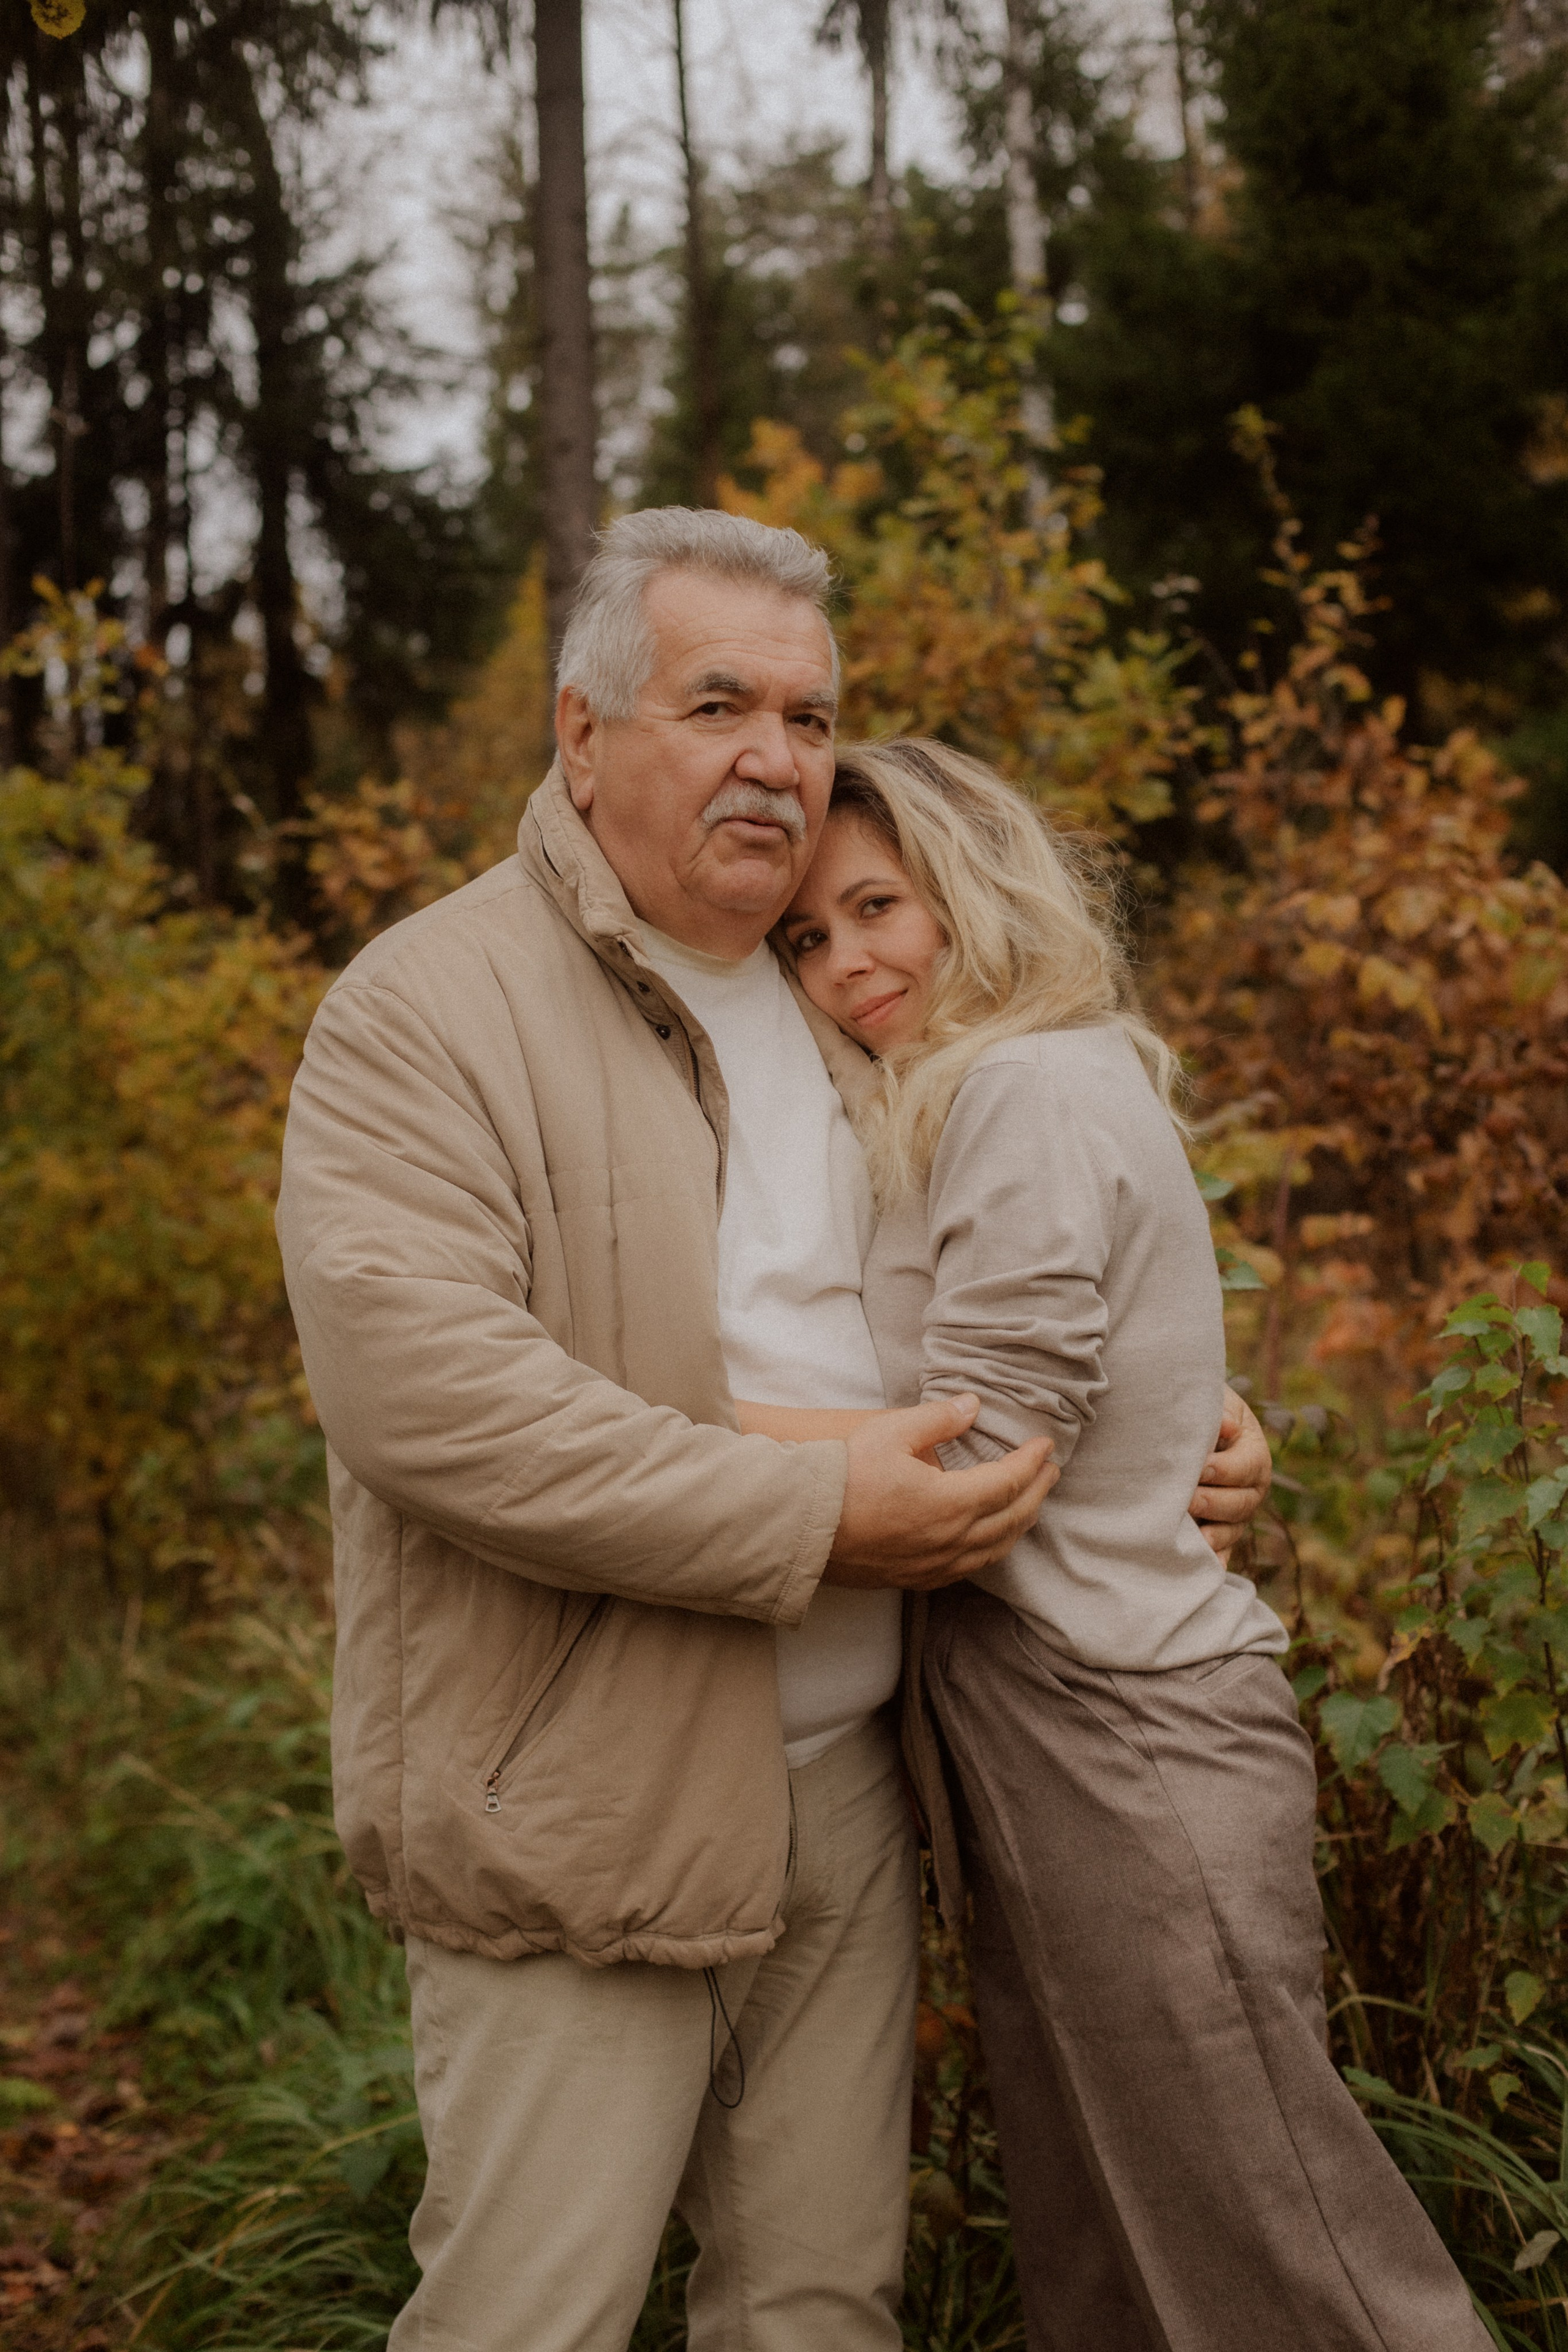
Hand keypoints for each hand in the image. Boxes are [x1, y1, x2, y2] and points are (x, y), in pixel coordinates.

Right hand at [824, 1396, 1056, 1592]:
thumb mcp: (889, 1432)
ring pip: (994, 1550)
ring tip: (1028, 1505)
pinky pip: (968, 1569)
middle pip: (1011, 1519)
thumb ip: (937, 1419)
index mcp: (950, 1503)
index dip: (1031, 1462)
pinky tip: (988, 1541)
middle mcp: (950, 1541)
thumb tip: (972, 1406)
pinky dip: (990, 1550)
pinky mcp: (914, 1579)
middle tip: (1050, 1472)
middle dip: (1036, 1493)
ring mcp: (933, 1566)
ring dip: (1018, 1525)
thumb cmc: (842, 1476)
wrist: (799, 1526)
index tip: (1045, 1445)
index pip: (1008, 1482)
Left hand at [1191, 1388, 1271, 1558]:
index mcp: (1254, 1456)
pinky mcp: (1220, 1533)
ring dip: (1213, 1535)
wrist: (1188, 1427)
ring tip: (1193, 1537)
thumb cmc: (1202, 1413)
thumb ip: (1220, 1412)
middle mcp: (1251, 1490)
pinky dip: (1213, 1562)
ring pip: (1232, 1531)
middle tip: (1188, 1500)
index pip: (1247, 1466)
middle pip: (1240, 1503)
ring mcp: (1236, 1515)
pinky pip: (1221, 1553)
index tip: (1200, 1468)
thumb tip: (1227, 1428)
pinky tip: (1199, 1570)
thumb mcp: (1214, 1402)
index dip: (1225, 1469)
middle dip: (1214, 1503)